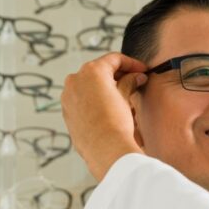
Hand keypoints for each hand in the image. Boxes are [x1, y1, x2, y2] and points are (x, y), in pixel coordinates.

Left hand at [61, 52, 148, 180]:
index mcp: (92, 71)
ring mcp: (68, 95)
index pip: (114, 59)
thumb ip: (130, 81)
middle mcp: (76, 79)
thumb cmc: (115, 123)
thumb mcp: (126, 97)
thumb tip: (136, 77)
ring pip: (90, 84)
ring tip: (123, 95)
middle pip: (100, 70)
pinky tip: (108, 107)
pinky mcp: (66, 110)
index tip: (141, 70)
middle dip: (119, 74)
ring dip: (106, 86)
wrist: (105, 149)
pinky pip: (82, 97)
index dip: (132, 63)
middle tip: (135, 80)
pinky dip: (95, 98)